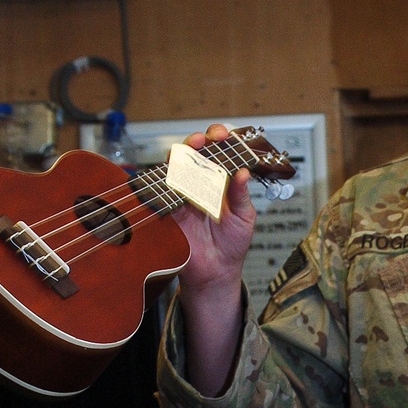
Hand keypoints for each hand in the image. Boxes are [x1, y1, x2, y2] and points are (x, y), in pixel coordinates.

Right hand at [172, 126, 256, 395]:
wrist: (216, 272)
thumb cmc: (231, 244)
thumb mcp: (244, 218)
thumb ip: (241, 196)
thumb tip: (243, 173)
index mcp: (220, 181)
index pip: (217, 153)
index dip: (219, 140)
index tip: (224, 135)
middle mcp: (199, 183)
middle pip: (193, 153)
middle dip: (198, 142)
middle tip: (206, 141)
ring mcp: (182, 194)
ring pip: (176, 166)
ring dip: (182, 156)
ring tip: (193, 153)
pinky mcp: (168, 209)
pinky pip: (164, 190)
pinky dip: (169, 180)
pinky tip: (178, 176)